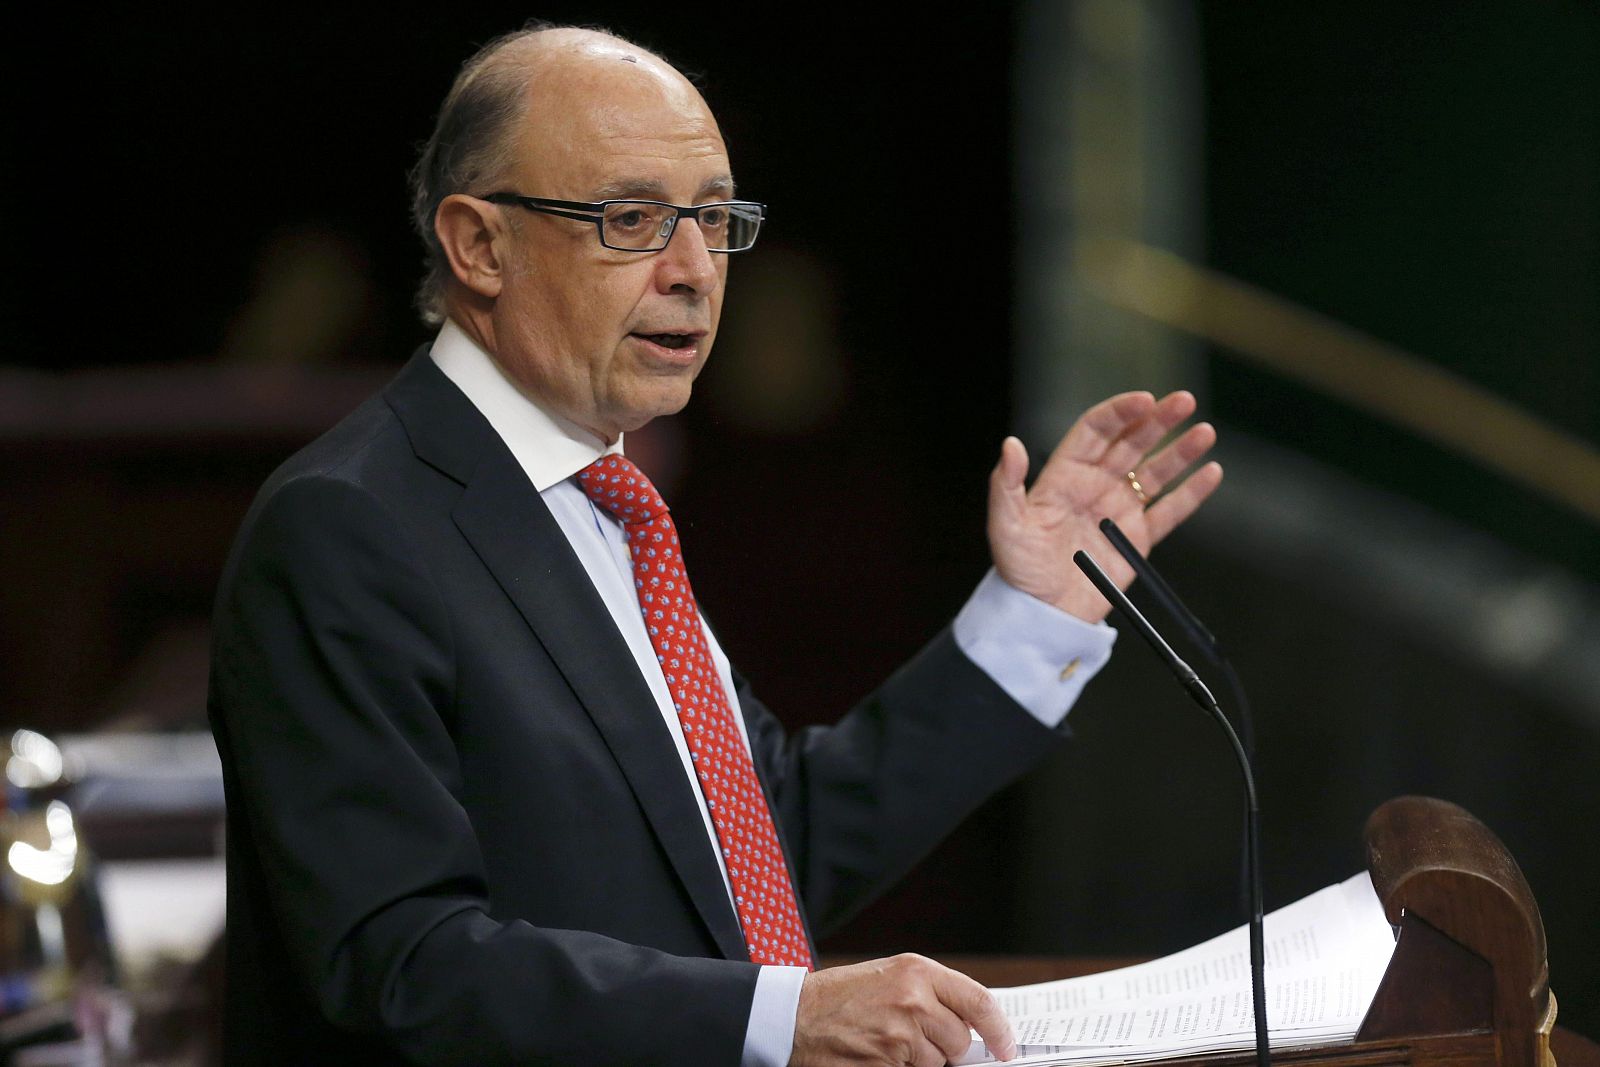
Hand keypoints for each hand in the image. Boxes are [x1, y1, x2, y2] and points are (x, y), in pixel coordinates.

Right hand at [789, 954, 1015, 1065]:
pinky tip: (879, 1056)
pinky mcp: (886, 1065)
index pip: (978, 1001)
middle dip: (944, 1046)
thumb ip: (931, 993)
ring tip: (887, 1043)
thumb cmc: (839, 997)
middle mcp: (913, 1001)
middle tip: (913, 1036)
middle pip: (959, 1040)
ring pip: (937, 1062)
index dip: (998, 1030)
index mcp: (917, 971)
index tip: (1006, 1047)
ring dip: (920, 1061)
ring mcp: (900, 1036)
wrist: (795, 1017)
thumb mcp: (889, 976)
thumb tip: (970, 1023)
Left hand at [987, 390, 1221, 622]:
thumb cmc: (1019, 570)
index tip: (1145, 399)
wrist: (1043, 615)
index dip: (1120, 412)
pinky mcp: (1137, 539)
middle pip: (1131, 443)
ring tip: (1204, 432)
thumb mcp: (1005, 527)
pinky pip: (1169, 511)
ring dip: (1180, 451)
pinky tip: (1211, 472)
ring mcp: (1119, 510)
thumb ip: (1006, 486)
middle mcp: (1095, 485)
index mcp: (1065, 475)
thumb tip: (1010, 445)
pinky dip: (1191, 493)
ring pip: (1155, 472)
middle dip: (1158, 420)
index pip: (1096, 431)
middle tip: (1184, 401)